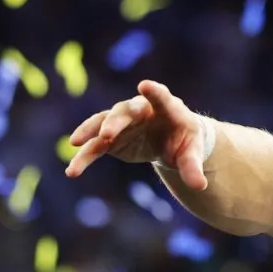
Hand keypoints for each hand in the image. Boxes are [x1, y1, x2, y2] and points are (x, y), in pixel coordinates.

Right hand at [65, 80, 208, 189]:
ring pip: (102, 123)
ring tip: (75, 143)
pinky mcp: (111, 138)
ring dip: (90, 132)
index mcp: (167, 108)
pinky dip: (84, 156)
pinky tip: (73, 171)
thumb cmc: (185, 141)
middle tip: (107, 134)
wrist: (172, 141)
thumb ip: (193, 167)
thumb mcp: (192, 153)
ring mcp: (123, 122)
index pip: (161, 97)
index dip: (155, 92)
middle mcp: (141, 110)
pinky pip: (95, 146)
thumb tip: (199, 186)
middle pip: (125, 110)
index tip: (145, 85)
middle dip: (115, 121)